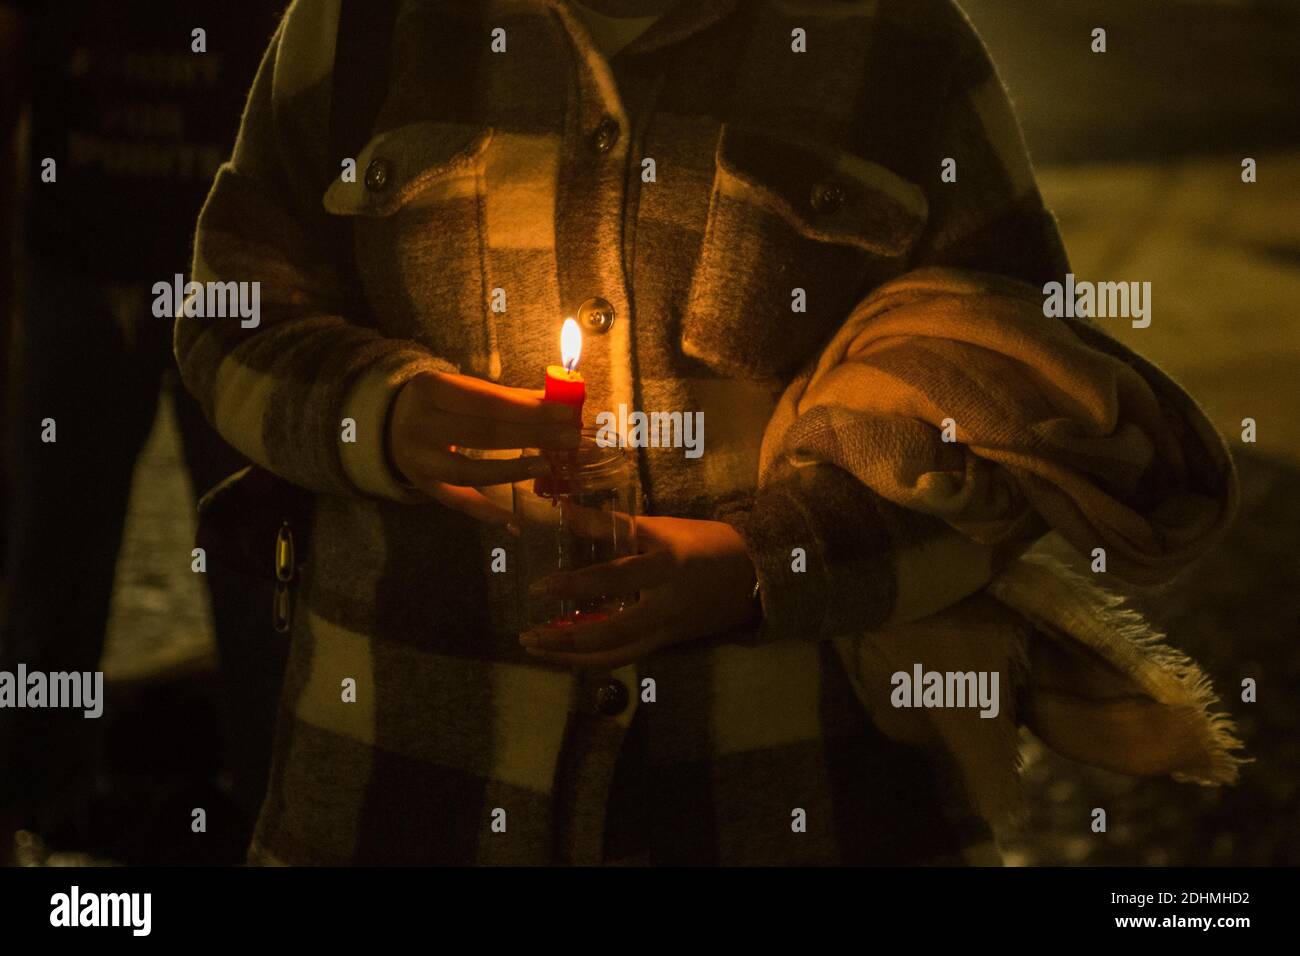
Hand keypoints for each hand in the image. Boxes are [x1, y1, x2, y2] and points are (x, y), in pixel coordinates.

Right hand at [387, 370, 580, 522]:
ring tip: (548, 465)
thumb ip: (509, 398)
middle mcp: (419, 425)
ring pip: (470, 471)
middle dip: (532, 435)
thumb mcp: (464, 390)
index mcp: (432, 389)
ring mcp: (418, 460)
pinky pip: (457, 502)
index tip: (566, 413)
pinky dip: (486, 512)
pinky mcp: (423, 487)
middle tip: (571, 438)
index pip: (489, 401)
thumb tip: (558, 403)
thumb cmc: (441, 403)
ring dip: (513, 470)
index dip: (529, 409)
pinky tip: (514, 521)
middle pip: (484, 433)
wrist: (387, 424)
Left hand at [519, 516, 759, 669]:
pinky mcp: (667, 645)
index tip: (539, 587)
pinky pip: (625, 657)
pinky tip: (570, 653)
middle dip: (564, 642)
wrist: (756, 575)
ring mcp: (667, 632)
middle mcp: (665, 607)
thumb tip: (564, 511)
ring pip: (615, 658)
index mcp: (665, 568)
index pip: (611, 579)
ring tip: (541, 651)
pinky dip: (594, 659)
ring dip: (573, 660)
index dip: (573, 584)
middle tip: (527, 637)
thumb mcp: (661, 528)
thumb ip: (611, 525)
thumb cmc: (706, 543)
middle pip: (608, 637)